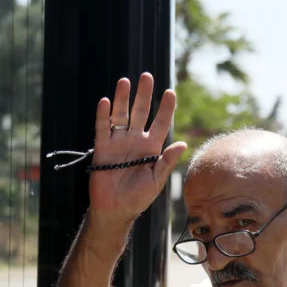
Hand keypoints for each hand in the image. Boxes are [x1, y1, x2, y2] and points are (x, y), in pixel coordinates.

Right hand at [89, 73, 186, 221]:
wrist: (116, 210)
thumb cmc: (139, 198)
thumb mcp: (157, 180)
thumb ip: (167, 161)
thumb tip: (183, 144)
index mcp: (151, 148)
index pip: (161, 123)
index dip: (165, 108)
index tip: (170, 92)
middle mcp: (135, 141)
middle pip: (140, 113)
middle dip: (144, 95)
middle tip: (146, 76)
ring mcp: (118, 143)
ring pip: (121, 116)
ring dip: (123, 99)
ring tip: (125, 81)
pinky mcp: (103, 148)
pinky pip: (103, 129)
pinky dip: (103, 116)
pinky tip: (106, 101)